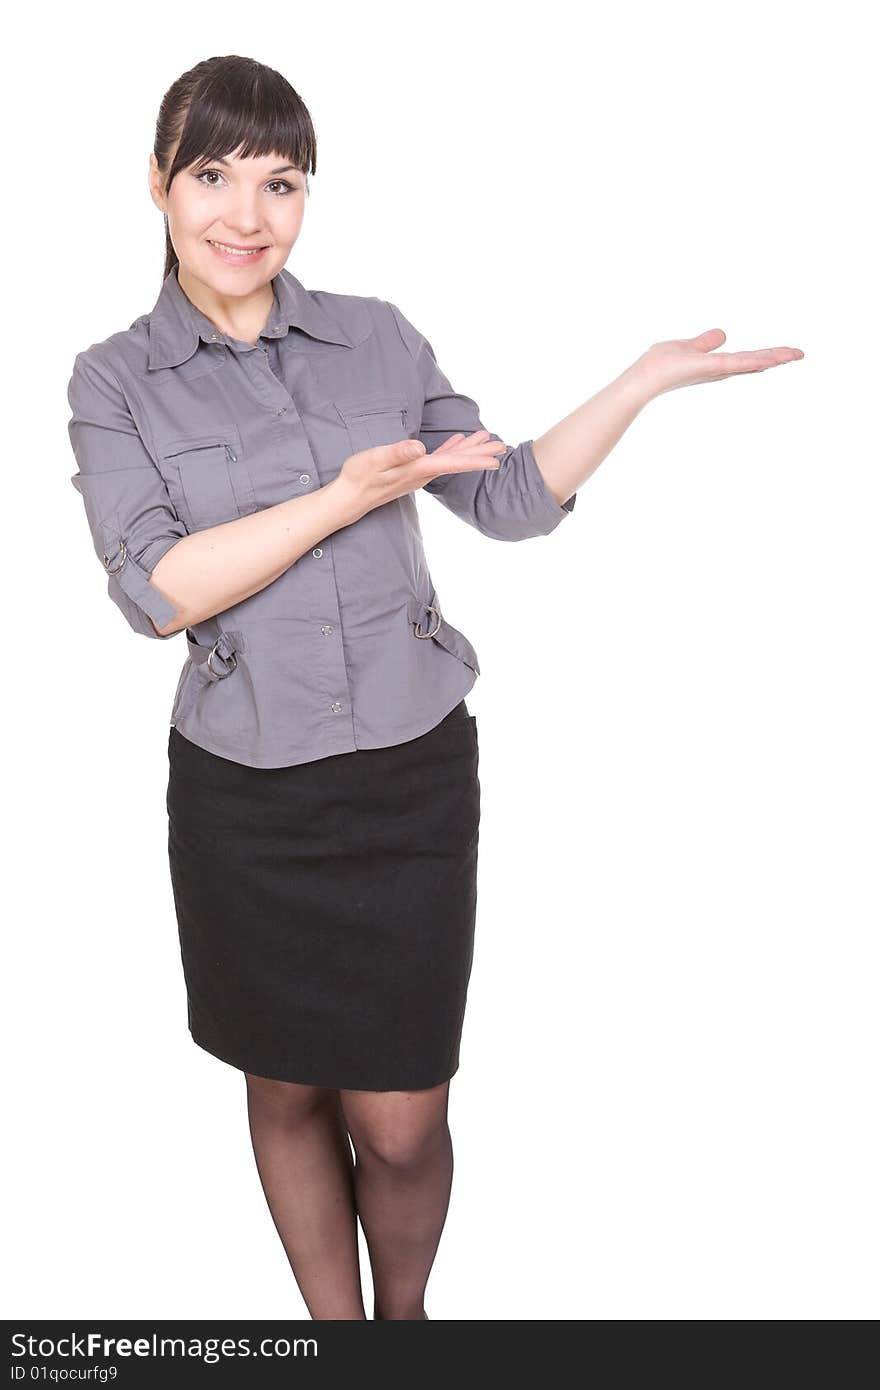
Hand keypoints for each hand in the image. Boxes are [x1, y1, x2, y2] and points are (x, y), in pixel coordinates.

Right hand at [336, 430, 509, 519]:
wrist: (348, 499)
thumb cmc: (358, 477)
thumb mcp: (375, 459)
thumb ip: (397, 453)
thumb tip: (420, 447)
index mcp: (417, 469)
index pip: (452, 463)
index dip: (475, 459)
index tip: (497, 458)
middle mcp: (422, 474)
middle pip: (457, 462)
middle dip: (480, 453)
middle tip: (502, 445)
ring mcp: (417, 474)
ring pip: (450, 460)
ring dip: (468, 450)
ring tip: (485, 438)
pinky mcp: (411, 472)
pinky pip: (437, 460)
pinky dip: (449, 450)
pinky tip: (456, 443)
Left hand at [634, 329, 803, 398]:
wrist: (644, 378)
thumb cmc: (659, 365)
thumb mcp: (687, 346)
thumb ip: (705, 342)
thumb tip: (722, 335)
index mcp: (716, 365)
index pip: (747, 359)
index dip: (766, 355)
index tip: (787, 353)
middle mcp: (720, 370)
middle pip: (755, 362)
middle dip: (777, 357)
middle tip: (801, 354)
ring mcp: (717, 370)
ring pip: (751, 363)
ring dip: (773, 358)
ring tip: (795, 354)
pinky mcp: (710, 368)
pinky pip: (737, 363)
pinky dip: (754, 361)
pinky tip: (770, 360)